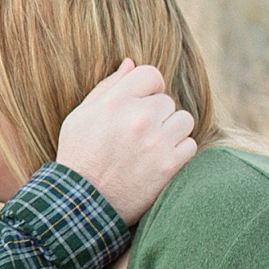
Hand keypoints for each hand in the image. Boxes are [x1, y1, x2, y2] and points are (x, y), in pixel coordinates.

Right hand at [55, 60, 197, 224]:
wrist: (81, 204)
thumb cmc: (78, 157)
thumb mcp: (80, 117)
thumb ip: (107, 88)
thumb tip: (130, 64)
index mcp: (115, 102)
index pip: (151, 75)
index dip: (149, 88)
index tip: (143, 102)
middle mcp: (138, 118)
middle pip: (167, 101)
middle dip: (157, 115)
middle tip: (140, 134)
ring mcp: (156, 142)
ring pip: (184, 121)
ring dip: (171, 132)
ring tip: (152, 146)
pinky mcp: (168, 166)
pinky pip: (190, 146)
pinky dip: (178, 153)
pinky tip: (159, 161)